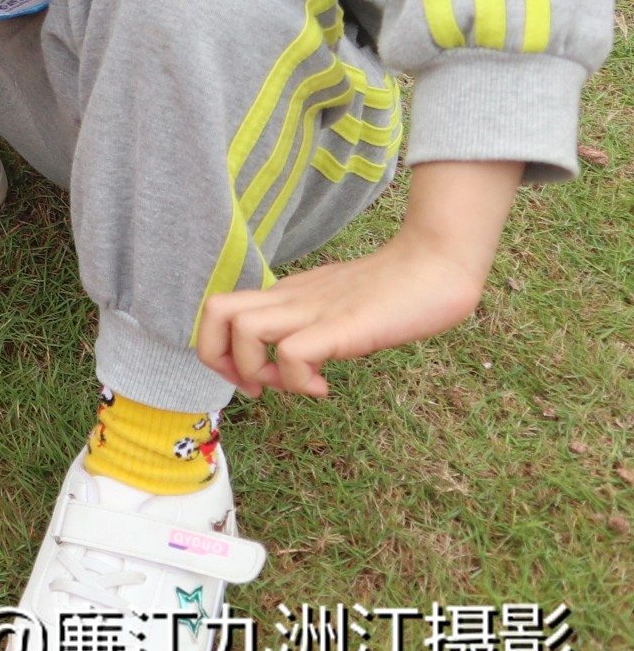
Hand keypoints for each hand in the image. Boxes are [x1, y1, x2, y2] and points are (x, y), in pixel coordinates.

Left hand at [195, 158, 518, 396]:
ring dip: (256, 371)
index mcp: (286, 295)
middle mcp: (290, 298)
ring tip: (296, 385)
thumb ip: (312, 327)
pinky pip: (293, 353)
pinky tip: (325, 386)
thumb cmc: (394, 290)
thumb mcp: (336, 308)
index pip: (220, 310)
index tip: (257, 378)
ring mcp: (313, 309)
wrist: (437, 264)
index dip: (221, 349)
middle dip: (218, 359)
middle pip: (213, 312)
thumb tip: (301, 368)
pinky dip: (297, 380)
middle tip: (257, 386)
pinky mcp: (342, 325)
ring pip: (242, 329)